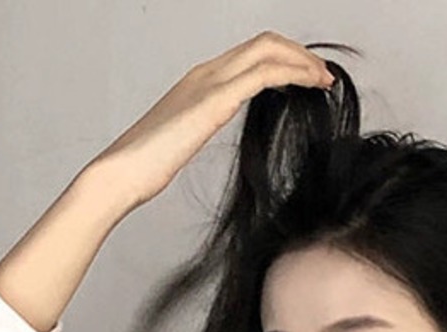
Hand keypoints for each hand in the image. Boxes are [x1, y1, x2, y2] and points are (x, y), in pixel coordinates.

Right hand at [88, 31, 336, 209]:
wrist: (121, 173)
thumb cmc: (145, 167)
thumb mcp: (182, 141)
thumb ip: (199, 128)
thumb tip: (203, 134)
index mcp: (199, 81)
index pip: (249, 54)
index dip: (283, 59)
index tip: (307, 78)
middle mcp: (206, 73)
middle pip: (263, 43)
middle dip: (299, 54)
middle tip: (324, 76)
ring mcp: (209, 82)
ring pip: (268, 50)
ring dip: (302, 61)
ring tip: (325, 80)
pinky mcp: (215, 100)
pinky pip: (264, 74)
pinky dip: (294, 73)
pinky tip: (312, 85)